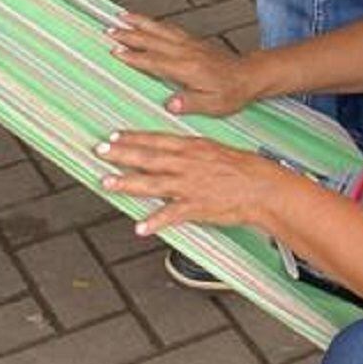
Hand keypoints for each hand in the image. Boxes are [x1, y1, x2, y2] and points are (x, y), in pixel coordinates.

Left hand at [97, 131, 284, 238]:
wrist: (263, 188)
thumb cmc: (243, 168)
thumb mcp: (214, 149)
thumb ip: (190, 150)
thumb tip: (171, 150)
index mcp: (192, 147)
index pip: (157, 140)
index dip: (133, 138)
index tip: (113, 136)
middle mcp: (187, 164)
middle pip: (149, 158)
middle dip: (122, 154)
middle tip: (100, 150)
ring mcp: (190, 185)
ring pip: (153, 183)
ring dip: (128, 183)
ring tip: (107, 183)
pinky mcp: (197, 206)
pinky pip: (172, 215)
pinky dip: (156, 221)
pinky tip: (140, 227)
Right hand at [109, 13, 264, 117]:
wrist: (249, 76)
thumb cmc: (231, 93)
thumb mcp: (213, 105)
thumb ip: (190, 103)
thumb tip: (169, 104)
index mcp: (188, 68)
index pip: (155, 61)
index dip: (134, 57)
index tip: (115, 52)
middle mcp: (187, 51)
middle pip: (153, 40)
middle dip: (129, 35)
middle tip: (108, 30)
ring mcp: (190, 43)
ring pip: (160, 29)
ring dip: (139, 22)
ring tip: (120, 17)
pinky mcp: (194, 41)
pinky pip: (169, 28)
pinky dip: (154, 23)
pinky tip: (145, 21)